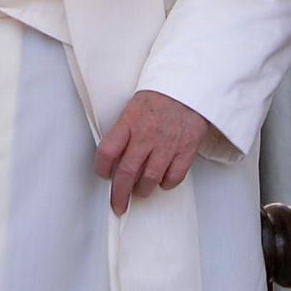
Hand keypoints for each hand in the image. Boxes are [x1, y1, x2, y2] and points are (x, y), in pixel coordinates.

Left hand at [95, 88, 214, 215]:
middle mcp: (146, 136)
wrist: (189, 86)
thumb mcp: (134, 106)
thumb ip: (124, 128)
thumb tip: (115, 153)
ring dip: (143, 190)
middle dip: (120, 193)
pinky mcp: (186, 150)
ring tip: (140, 191)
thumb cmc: (160, 95)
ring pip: (150, 179)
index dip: (101, 167)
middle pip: (127, 172)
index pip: (107, 151)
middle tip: (118, 205)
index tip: (102, 174)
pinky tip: (162, 181)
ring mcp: (167, 144)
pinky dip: (166, 183)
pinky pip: (174, 176)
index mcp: (129, 121)